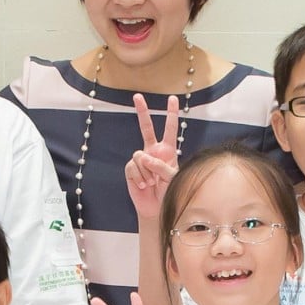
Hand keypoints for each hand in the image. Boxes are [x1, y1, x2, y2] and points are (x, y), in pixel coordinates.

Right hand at [125, 94, 179, 219]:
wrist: (157, 208)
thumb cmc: (170, 192)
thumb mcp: (173, 178)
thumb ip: (162, 165)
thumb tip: (145, 157)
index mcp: (167, 151)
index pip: (170, 129)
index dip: (171, 114)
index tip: (173, 99)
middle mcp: (152, 152)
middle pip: (146, 128)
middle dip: (142, 112)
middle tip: (137, 96)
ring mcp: (140, 160)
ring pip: (140, 156)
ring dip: (147, 172)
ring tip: (152, 183)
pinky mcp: (130, 169)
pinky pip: (133, 167)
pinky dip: (139, 177)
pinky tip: (143, 185)